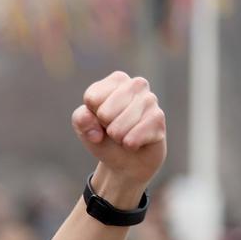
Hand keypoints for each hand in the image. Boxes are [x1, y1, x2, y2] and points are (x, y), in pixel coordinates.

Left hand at [71, 71, 166, 203]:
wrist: (127, 159)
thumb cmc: (103, 135)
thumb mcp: (84, 127)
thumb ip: (81, 119)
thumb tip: (93, 125)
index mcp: (117, 80)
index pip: (92, 99)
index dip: (91, 116)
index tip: (100, 118)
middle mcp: (137, 85)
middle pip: (104, 114)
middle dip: (105, 127)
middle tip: (113, 128)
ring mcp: (151, 100)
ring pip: (118, 128)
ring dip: (117, 138)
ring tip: (124, 135)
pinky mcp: (159, 119)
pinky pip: (132, 138)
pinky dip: (128, 145)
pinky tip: (135, 142)